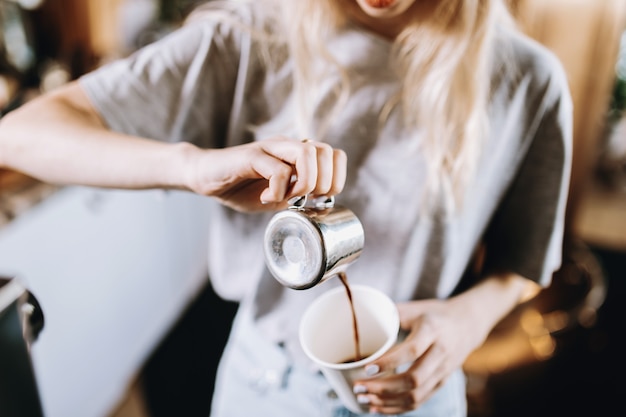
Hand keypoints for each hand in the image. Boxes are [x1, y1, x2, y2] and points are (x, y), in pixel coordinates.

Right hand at [185, 137, 346, 211]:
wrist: (206, 178)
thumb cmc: (241, 187)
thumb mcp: (278, 197)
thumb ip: (299, 196)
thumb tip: (322, 205)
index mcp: (297, 154)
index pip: (335, 155)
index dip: (336, 179)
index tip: (319, 199)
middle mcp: (288, 145)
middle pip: (326, 152)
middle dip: (323, 183)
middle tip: (304, 200)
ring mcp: (270, 148)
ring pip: (307, 153)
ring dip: (305, 182)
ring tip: (289, 198)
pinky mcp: (252, 156)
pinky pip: (277, 169)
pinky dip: (278, 191)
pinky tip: (266, 199)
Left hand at [352, 298, 487, 414]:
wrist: (468, 324)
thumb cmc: (435, 314)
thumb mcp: (416, 307)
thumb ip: (391, 314)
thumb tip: (361, 321)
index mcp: (432, 330)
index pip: (412, 351)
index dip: (389, 362)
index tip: (367, 368)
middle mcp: (440, 353)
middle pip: (413, 379)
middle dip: (383, 388)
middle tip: (359, 387)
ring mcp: (443, 371)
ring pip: (416, 395)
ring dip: (387, 401)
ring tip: (364, 399)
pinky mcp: (442, 383)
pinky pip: (420, 401)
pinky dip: (397, 408)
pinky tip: (378, 407)